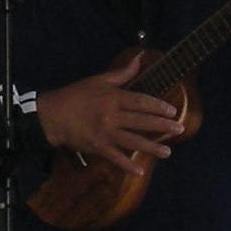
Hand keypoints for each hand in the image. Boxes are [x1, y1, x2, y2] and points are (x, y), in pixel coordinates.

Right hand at [36, 52, 184, 174]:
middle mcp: (111, 116)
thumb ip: (122, 73)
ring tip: (168, 152)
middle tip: (180, 130)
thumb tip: (140, 59)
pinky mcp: (97, 147)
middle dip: (162, 126)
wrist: (51, 116)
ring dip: (151, 147)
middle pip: (141, 121)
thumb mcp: (98, 80)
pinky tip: (140, 171)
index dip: (157, 106)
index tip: (172, 111)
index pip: (140, 101)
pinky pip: (115, 158)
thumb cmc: (75, 95)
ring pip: (132, 141)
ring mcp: (105, 133)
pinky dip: (127, 165)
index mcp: (112, 98)